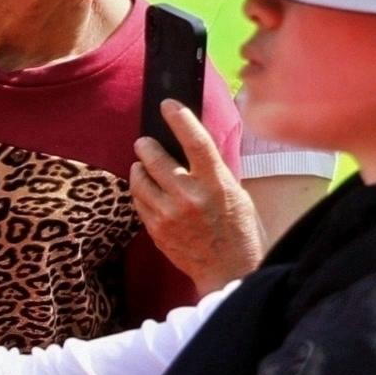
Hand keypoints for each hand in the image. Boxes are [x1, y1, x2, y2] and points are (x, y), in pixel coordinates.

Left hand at [133, 104, 265, 294]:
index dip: (180, 119)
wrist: (228, 269)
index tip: (168, 105)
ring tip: (143, 164)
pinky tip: (146, 188)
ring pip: (140, 179)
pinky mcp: (155, 229)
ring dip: (139, 168)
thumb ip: (213, 171)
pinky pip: (138, 200)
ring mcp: (169, 214)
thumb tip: (192, 145)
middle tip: (144, 141)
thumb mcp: (235, 193)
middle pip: (156, 159)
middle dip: (146, 146)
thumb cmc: (237, 228)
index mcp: (217, 183)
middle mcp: (190, 196)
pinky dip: (139, 190)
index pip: (196, 142)